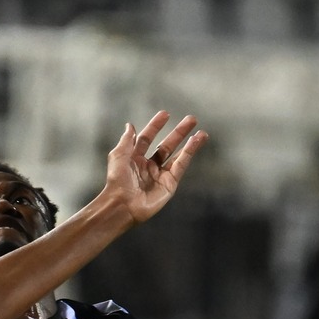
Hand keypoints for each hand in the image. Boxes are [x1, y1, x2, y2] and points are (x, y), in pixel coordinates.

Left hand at [100, 111, 207, 225]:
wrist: (122, 204)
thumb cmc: (117, 181)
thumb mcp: (118, 155)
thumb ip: (127, 140)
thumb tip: (130, 125)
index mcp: (134, 158)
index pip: (147, 138)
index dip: (155, 126)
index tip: (165, 114)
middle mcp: (148, 166)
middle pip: (166, 146)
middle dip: (179, 132)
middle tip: (192, 119)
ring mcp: (160, 175)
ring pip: (177, 155)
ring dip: (190, 144)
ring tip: (201, 133)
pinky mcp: (169, 184)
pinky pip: (180, 166)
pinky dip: (188, 154)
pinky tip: (195, 142)